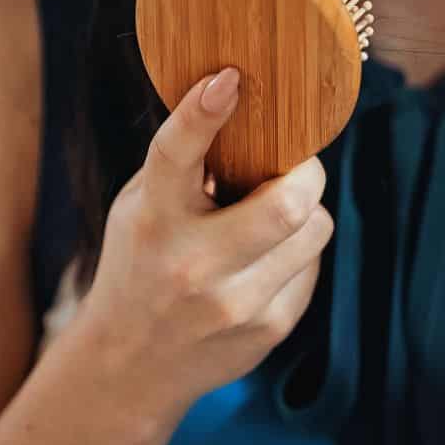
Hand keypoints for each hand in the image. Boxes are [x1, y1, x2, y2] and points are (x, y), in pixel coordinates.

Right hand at [81, 67, 333, 416]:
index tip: (229, 79)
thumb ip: (185, 164)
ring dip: (304, 210)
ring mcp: (234, 304)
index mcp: (154, 220)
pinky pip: (311, 265)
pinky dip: (297, 251)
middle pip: (286, 206)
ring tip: (271, 216)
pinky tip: (262, 262)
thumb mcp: (142, 207)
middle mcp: (192, 265)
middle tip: (296, 163)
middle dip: (306, 171)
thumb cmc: (142, 262)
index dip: (201, 113)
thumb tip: (248, 102)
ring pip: (315, 228)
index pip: (175, 157)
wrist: (129, 365)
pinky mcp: (268, 329)